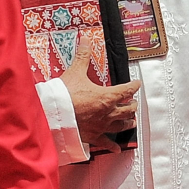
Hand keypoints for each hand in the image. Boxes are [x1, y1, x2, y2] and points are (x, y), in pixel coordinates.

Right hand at [59, 37, 141, 151]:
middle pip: (128, 109)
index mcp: (107, 96)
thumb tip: (85, 39)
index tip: (137, 84)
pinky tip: (117, 149)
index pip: (128, 90)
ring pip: (121, 125)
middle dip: (132, 105)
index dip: (134, 85)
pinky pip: (106, 143)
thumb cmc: (64, 96)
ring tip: (131, 121)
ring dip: (127, 122)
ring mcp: (101, 126)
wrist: (51, 116)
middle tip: (133, 102)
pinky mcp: (93, 137)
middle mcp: (108, 112)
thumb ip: (83, 55)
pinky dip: (113, 146)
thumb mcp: (75, 72)